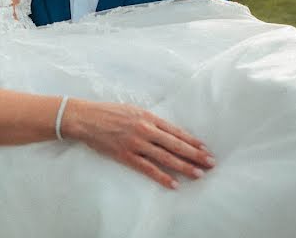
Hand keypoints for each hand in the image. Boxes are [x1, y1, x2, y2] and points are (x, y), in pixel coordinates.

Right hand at [61, 99, 214, 188]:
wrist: (85, 118)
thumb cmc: (108, 112)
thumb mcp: (132, 110)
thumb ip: (149, 120)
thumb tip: (166, 130)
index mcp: (148, 116)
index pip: (176, 131)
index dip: (192, 141)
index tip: (205, 149)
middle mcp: (145, 129)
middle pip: (175, 144)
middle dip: (194, 155)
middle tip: (210, 163)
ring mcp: (136, 143)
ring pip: (165, 157)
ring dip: (184, 166)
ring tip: (198, 174)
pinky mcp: (126, 155)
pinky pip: (148, 169)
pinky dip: (162, 177)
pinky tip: (174, 184)